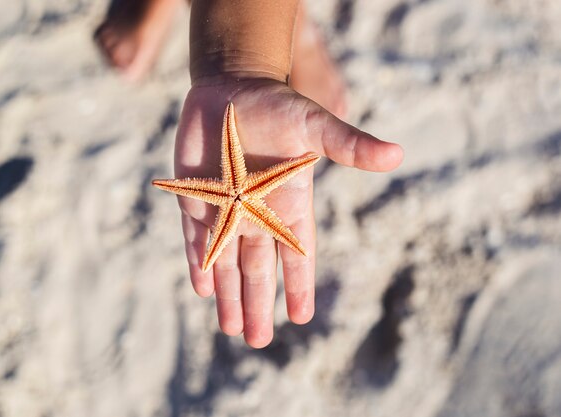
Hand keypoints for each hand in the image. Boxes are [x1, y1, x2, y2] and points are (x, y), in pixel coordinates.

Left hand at [173, 78, 402, 347]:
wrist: (231, 88)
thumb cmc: (275, 104)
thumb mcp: (314, 124)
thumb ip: (348, 144)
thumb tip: (397, 155)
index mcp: (289, 203)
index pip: (297, 254)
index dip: (299, 285)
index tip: (302, 318)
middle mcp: (258, 214)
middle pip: (259, 269)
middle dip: (258, 305)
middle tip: (257, 342)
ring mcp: (225, 209)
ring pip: (228, 262)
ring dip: (230, 296)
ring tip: (233, 330)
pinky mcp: (196, 200)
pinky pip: (198, 241)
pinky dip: (201, 265)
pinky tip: (205, 290)